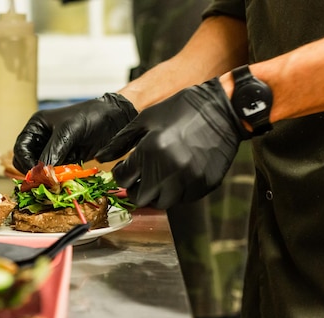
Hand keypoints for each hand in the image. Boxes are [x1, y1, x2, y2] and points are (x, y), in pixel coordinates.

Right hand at [12, 93, 136, 173]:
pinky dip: (58, 178)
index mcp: (37, 126)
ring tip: (56, 180)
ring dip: (46, 177)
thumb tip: (42, 172)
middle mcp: (42, 138)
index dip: (25, 163)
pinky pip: (55, 173)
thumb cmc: (90, 116)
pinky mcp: (66, 159)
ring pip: (41, 170)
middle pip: (27, 162)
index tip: (36, 174)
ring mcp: (54, 150)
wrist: (116, 118)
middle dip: (34, 172)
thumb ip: (53, 151)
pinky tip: (64, 179)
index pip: (20, 149)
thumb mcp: (68, 131)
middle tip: (45, 180)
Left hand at [95, 78, 250, 208]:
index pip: (123, 179)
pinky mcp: (204, 184)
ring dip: (157, 192)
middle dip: (136, 188)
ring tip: (159, 176)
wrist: (224, 109)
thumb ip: (120, 141)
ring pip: (162, 202)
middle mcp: (168, 169)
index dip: (121, 174)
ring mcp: (188, 179)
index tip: (126, 169)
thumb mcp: (146, 119)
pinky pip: (183, 198)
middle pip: (141, 197)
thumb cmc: (182, 110)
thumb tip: (100, 157)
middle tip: (140, 177)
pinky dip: (177, 191)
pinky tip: (177, 174)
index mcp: (150, 151)